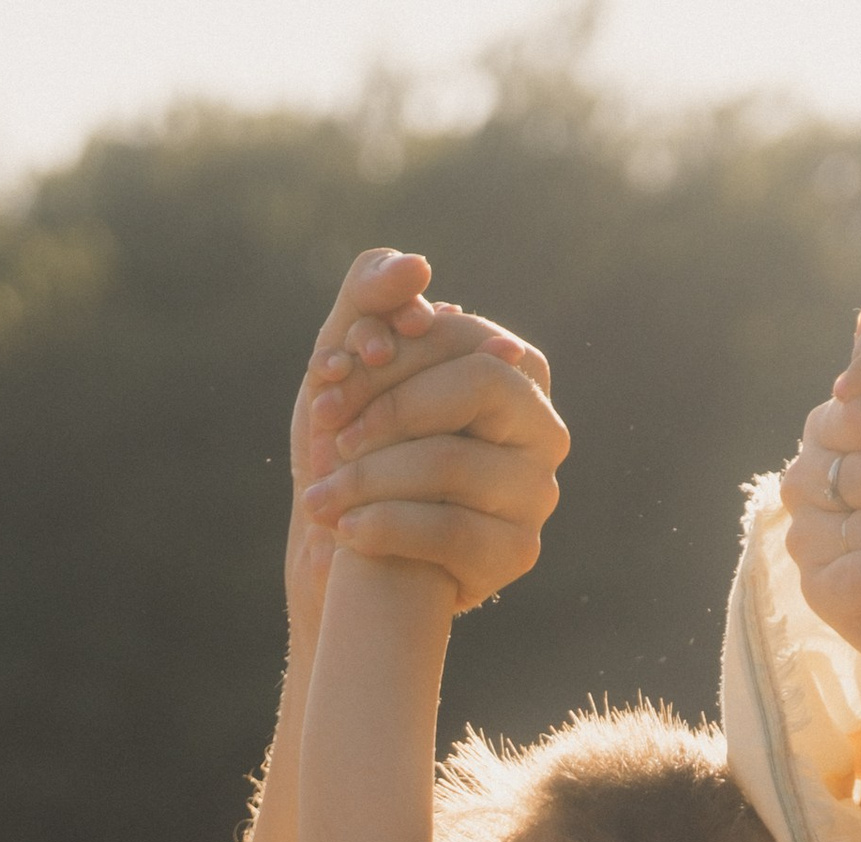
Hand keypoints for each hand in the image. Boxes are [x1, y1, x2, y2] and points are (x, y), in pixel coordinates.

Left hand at [286, 248, 566, 638]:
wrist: (352, 553)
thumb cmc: (355, 447)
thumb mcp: (351, 364)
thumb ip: (371, 295)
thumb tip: (417, 268)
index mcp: (514, 369)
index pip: (460, 336)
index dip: (389, 351)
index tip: (325, 375)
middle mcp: (541, 427)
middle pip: (474, 388)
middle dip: (386, 408)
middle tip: (326, 433)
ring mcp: (536, 492)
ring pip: (453, 461)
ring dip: (369, 475)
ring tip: (319, 497)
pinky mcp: (516, 554)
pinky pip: (451, 531)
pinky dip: (386, 527)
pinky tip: (345, 532)